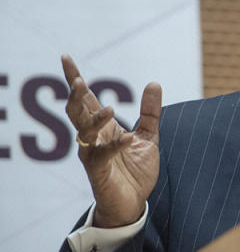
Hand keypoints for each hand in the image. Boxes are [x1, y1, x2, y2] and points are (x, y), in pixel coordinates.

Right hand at [61, 54, 161, 227]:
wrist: (133, 202)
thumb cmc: (135, 170)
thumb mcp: (148, 137)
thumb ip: (150, 112)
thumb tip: (154, 83)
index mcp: (102, 126)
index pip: (85, 98)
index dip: (74, 78)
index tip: (65, 57)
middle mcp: (92, 137)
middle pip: (76, 111)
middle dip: (75, 95)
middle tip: (76, 80)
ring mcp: (93, 154)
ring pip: (84, 132)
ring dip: (94, 119)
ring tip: (110, 109)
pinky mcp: (99, 171)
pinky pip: (102, 155)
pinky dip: (114, 146)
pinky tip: (126, 138)